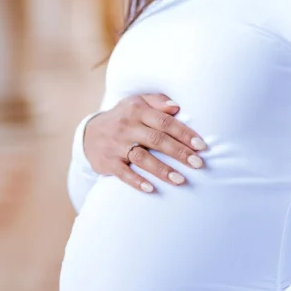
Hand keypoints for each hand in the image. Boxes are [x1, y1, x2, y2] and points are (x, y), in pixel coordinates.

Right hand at [83, 94, 207, 193]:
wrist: (89, 134)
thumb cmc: (123, 118)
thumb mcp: (137, 103)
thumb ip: (158, 102)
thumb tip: (177, 107)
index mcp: (138, 110)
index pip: (165, 122)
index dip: (184, 134)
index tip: (201, 146)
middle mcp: (127, 126)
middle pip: (157, 140)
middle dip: (179, 153)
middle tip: (198, 164)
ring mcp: (116, 145)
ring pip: (142, 158)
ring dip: (162, 170)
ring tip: (181, 180)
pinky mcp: (108, 162)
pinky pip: (123, 173)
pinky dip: (136, 181)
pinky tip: (151, 189)